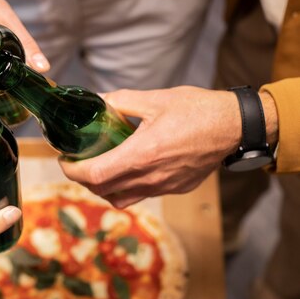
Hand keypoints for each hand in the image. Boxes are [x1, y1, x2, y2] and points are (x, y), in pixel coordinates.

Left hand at [59, 86, 245, 207]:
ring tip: (99, 168)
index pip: (94, 174)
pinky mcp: (175, 188)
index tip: (64, 159)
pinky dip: (125, 188)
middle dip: (83, 179)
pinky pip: (141, 196)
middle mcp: (150, 176)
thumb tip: (98, 99)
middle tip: (77, 161)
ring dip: (103, 188)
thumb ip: (121, 101)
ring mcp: (164, 186)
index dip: (72, 170)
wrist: (235, 126)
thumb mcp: (155, 99)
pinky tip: (127, 170)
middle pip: (102, 190)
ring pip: (121, 199)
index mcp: (141, 154)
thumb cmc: (197, 110)